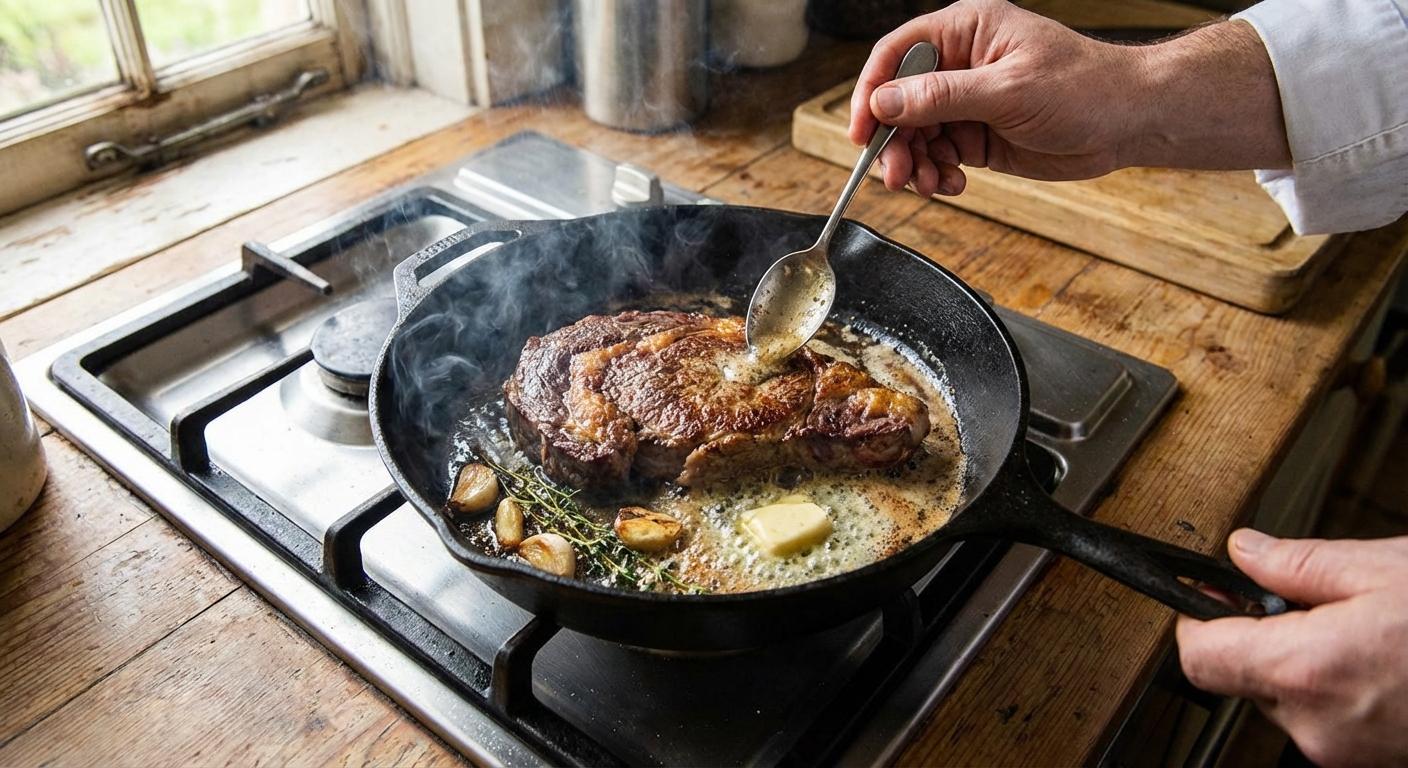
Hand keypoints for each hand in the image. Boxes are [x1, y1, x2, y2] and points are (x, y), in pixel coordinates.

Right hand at [847, 0, 1289, 196]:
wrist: (1128, 121)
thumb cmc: (1084, 87)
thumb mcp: (1008, 90)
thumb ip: (942, 97)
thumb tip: (886, 101)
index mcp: (965, 31)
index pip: (897, 55)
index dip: (872, 91)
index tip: (863, 131)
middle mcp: (960, 64)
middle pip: (899, 102)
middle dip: (894, 142)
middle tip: (896, 175)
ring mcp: (968, 102)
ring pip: (916, 135)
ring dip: (915, 163)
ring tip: (929, 185)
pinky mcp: (977, 135)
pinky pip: (939, 156)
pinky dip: (938, 174)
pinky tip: (952, 184)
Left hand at [1177, 529, 1407, 766]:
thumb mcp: (1382, 567)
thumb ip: (1299, 562)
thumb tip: (1245, 552)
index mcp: (1307, 668)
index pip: (1198, 658)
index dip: (1195, 620)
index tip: (1208, 593)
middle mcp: (1317, 723)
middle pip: (1242, 677)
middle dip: (1263, 634)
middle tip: (1306, 598)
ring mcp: (1345, 752)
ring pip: (1287, 699)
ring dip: (1306, 660)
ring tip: (1365, 627)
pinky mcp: (1372, 762)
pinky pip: (1329, 718)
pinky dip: (1340, 685)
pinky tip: (1385, 658)